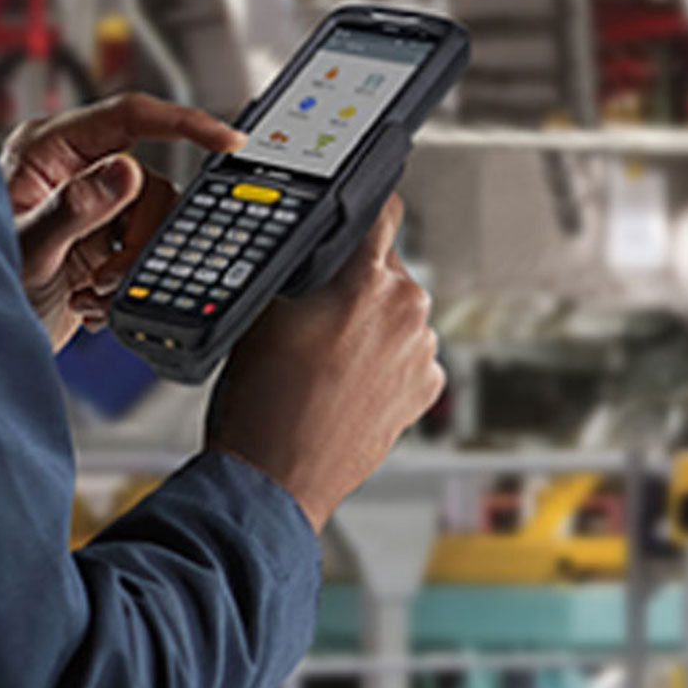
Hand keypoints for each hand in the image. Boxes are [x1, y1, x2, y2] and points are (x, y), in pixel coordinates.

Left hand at [2, 92, 240, 349]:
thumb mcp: (28, 248)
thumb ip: (74, 208)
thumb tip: (126, 171)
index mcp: (48, 149)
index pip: (129, 116)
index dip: (182, 122)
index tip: (225, 139)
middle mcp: (72, 169)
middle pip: (150, 181)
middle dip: (142, 236)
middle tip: (113, 274)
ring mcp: (90, 206)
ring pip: (153, 221)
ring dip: (132, 266)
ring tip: (95, 292)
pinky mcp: (102, 241)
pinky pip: (144, 251)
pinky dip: (127, 283)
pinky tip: (91, 300)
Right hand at [205, 197, 443, 525]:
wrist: (276, 478)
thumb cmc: (264, 402)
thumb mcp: (261, 310)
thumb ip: (297, 267)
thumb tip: (310, 249)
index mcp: (373, 282)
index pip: (384, 212)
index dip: (364, 209)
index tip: (359, 211)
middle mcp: (411, 313)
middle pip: (388, 268)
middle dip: (356, 281)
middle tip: (316, 311)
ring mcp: (422, 355)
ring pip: (398, 315)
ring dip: (371, 324)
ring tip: (326, 358)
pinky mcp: (425, 391)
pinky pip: (407, 355)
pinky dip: (384, 361)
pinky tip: (345, 382)